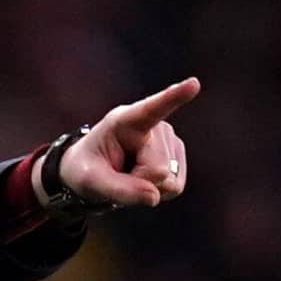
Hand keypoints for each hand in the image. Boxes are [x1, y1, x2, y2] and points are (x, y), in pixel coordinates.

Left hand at [36, 77, 200, 208]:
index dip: (173, 97)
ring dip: (146, 187)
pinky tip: (142, 179)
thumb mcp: (90, 182)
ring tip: (128, 174)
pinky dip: (156, 191)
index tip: (193, 84)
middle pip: (157, 169)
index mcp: (125, 121)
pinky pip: (174, 187)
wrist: (93, 172)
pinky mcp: (178, 157)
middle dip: (137, 182)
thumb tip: (153, 196)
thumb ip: (117, 190)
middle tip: (118, 174)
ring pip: (167, 180)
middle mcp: (154, 126)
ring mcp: (170, 140)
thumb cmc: (87, 169)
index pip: (152, 109)